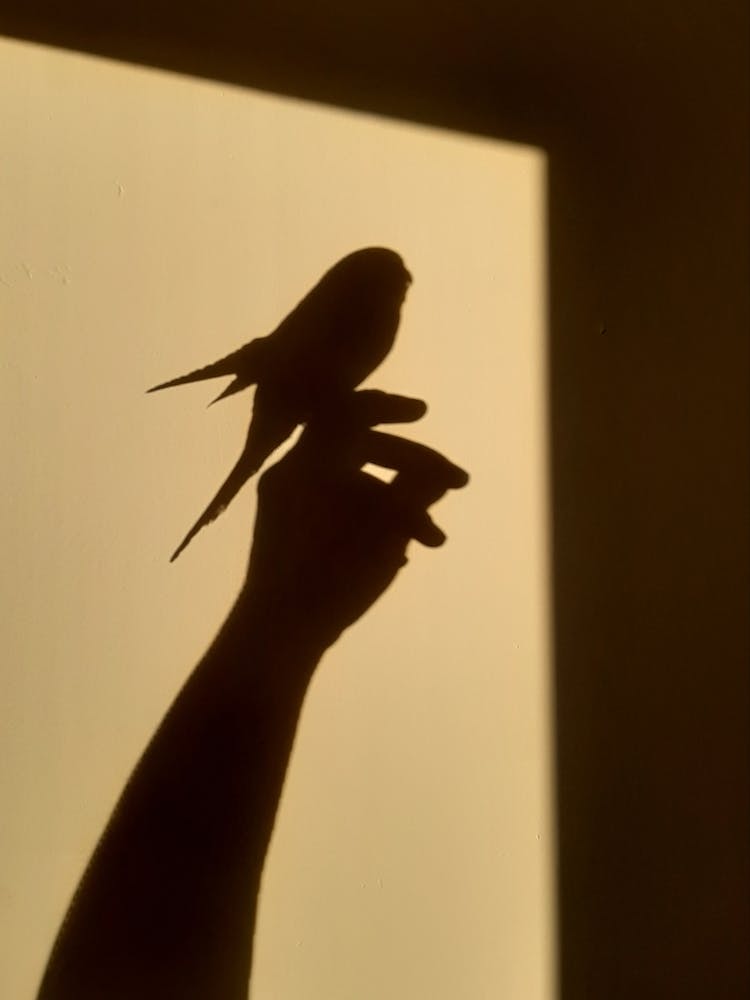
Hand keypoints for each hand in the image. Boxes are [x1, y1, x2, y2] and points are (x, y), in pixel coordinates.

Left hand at [242, 390, 468, 650]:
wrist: (277, 630)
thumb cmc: (335, 571)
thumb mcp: (389, 527)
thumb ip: (418, 490)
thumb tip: (438, 472)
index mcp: (311, 459)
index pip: (350, 411)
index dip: (391, 406)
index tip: (424, 414)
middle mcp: (292, 472)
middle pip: (358, 451)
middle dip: (410, 468)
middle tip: (452, 486)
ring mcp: (284, 503)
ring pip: (350, 485)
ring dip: (394, 504)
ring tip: (428, 539)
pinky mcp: (285, 533)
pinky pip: (333, 508)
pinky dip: (368, 519)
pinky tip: (396, 555)